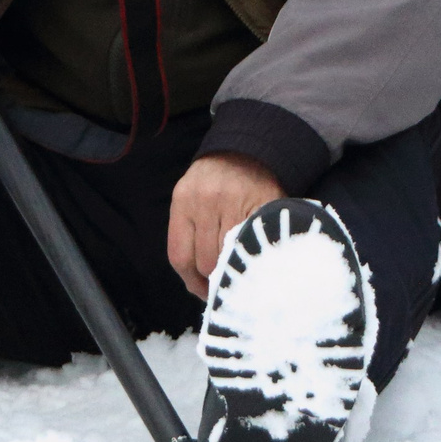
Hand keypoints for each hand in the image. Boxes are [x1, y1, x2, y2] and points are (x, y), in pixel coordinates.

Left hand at [167, 153, 283, 298]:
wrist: (246, 150)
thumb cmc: (214, 182)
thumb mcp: (191, 198)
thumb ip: (190, 233)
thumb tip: (198, 283)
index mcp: (183, 200)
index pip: (180, 255)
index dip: (191, 282)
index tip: (202, 292)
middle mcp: (205, 201)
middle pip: (205, 260)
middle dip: (214, 277)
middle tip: (225, 283)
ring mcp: (234, 202)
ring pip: (228, 255)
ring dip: (233, 267)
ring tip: (240, 271)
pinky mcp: (260, 205)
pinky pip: (252, 242)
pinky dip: (253, 255)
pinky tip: (254, 259)